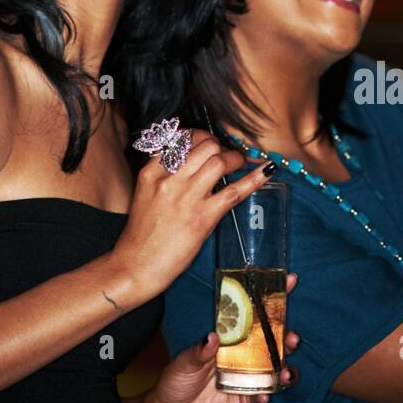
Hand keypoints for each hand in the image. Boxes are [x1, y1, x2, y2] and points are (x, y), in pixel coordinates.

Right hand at [111, 127, 275, 296]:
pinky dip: (254, 179)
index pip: (181, 139)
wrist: (136, 265)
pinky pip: (234, 191)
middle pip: (205, 145)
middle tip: (226, 157)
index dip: (202, 137)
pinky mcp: (203, 217)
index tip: (210, 144)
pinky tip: (266, 171)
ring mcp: (186, 197)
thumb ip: (165, 175)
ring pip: (219, 160)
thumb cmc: (142, 235)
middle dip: (221, 146)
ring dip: (235, 159)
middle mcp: (168, 180)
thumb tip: (192, 162)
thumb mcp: (145, 195)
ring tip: (239, 165)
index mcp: (151, 172)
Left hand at [147, 273, 300, 402]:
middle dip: (288, 338)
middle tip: (291, 336)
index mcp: (233, 339)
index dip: (275, 298)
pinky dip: (265, 397)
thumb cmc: (177, 380)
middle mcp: (245, 357)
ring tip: (284, 370)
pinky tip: (262, 397)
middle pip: (275, 344)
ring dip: (286, 370)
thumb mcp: (184, 362)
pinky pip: (261, 399)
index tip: (289, 281)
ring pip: (277, 371)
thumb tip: (212, 337)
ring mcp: (248, 379)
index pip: (257, 316)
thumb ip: (199, 351)